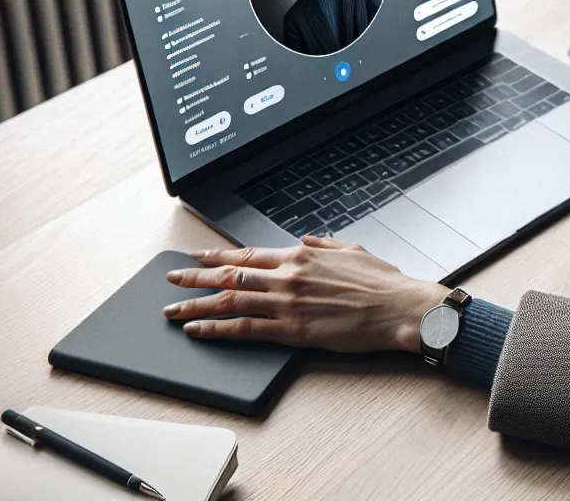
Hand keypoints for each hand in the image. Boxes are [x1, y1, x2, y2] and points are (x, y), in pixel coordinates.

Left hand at [163, 236, 449, 351]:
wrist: (398, 308)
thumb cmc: (382, 283)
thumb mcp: (352, 251)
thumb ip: (324, 245)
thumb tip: (306, 240)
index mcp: (301, 256)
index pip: (249, 254)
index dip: (218, 256)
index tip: (198, 256)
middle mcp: (288, 276)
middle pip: (230, 275)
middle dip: (196, 277)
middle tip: (171, 280)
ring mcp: (287, 303)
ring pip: (230, 300)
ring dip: (196, 304)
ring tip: (173, 311)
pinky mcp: (292, 329)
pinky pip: (244, 328)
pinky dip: (217, 328)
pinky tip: (198, 330)